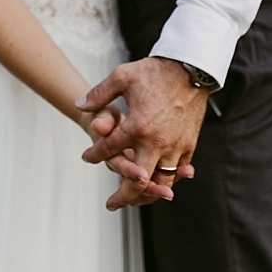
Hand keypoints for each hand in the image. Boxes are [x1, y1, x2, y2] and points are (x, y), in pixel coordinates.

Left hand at [76, 57, 206, 209]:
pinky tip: (157, 182)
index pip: (109, 150)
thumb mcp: (122, 76)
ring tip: (134, 198)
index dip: (94, 156)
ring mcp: (175, 145)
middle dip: (122, 197)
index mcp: (137, 126)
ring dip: (146, 194)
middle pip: (137, 182)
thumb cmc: (155, 72)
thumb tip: (79, 105)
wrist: (191, 68)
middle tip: (112, 204)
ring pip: (160, 182)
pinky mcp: (189, 144)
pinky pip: (177, 171)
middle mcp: (156, 141)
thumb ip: (99, 94)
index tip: (87, 158)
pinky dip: (166, 180)